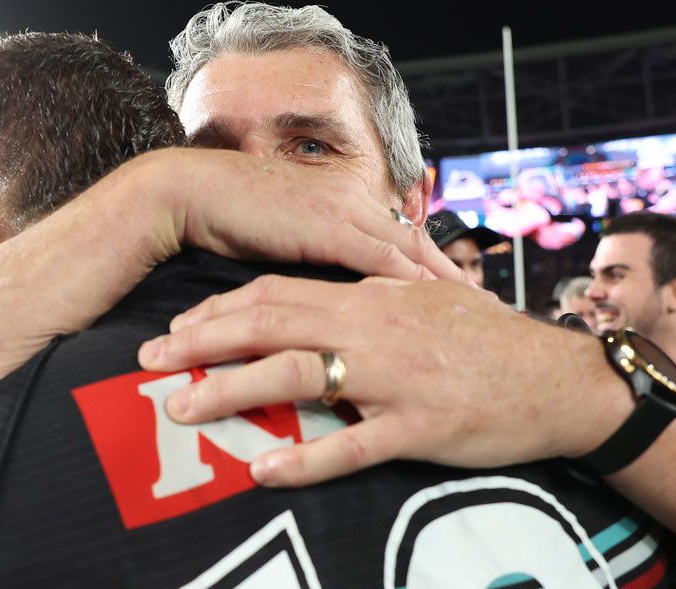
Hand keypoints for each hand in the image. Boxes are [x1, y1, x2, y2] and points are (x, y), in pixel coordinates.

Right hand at [128, 148, 468, 283]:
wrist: (189, 193)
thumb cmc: (223, 218)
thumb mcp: (277, 239)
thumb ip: (307, 261)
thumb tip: (328, 294)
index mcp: (340, 201)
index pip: (396, 235)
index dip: (429, 264)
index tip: (458, 290)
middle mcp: (349, 200)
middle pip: (414, 240)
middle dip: (450, 272)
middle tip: (486, 301)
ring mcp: (341, 209)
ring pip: (408, 248)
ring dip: (443, 279)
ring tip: (475, 307)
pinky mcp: (327, 225)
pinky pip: (381, 257)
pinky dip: (412, 281)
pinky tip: (436, 302)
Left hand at [137, 275, 628, 486]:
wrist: (559, 381)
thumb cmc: (490, 345)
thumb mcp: (425, 306)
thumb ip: (370, 303)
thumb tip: (319, 308)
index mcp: (371, 298)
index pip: (279, 293)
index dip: (220, 310)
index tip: (175, 329)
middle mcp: (374, 329)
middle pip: (269, 326)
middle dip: (200, 343)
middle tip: (145, 363)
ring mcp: (395, 378)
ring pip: (295, 377)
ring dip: (229, 391)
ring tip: (179, 409)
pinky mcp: (419, 426)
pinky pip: (353, 446)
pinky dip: (305, 460)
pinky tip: (264, 473)